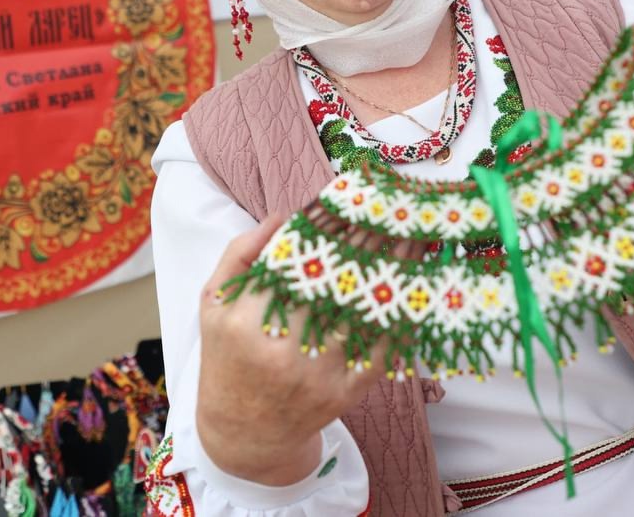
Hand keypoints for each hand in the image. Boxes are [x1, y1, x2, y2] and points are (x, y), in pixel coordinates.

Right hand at [196, 214, 386, 485]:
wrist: (245, 435)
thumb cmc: (228, 358)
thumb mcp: (214, 305)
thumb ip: (239, 255)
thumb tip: (281, 216)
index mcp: (245, 321)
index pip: (294, 259)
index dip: (327, 226)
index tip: (352, 198)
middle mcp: (282, 349)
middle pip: (334, 281)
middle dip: (366, 240)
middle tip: (392, 207)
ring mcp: (317, 374)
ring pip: (364, 311)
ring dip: (393, 271)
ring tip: (413, 234)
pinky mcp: (345, 394)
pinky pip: (383, 350)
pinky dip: (403, 317)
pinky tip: (419, 286)